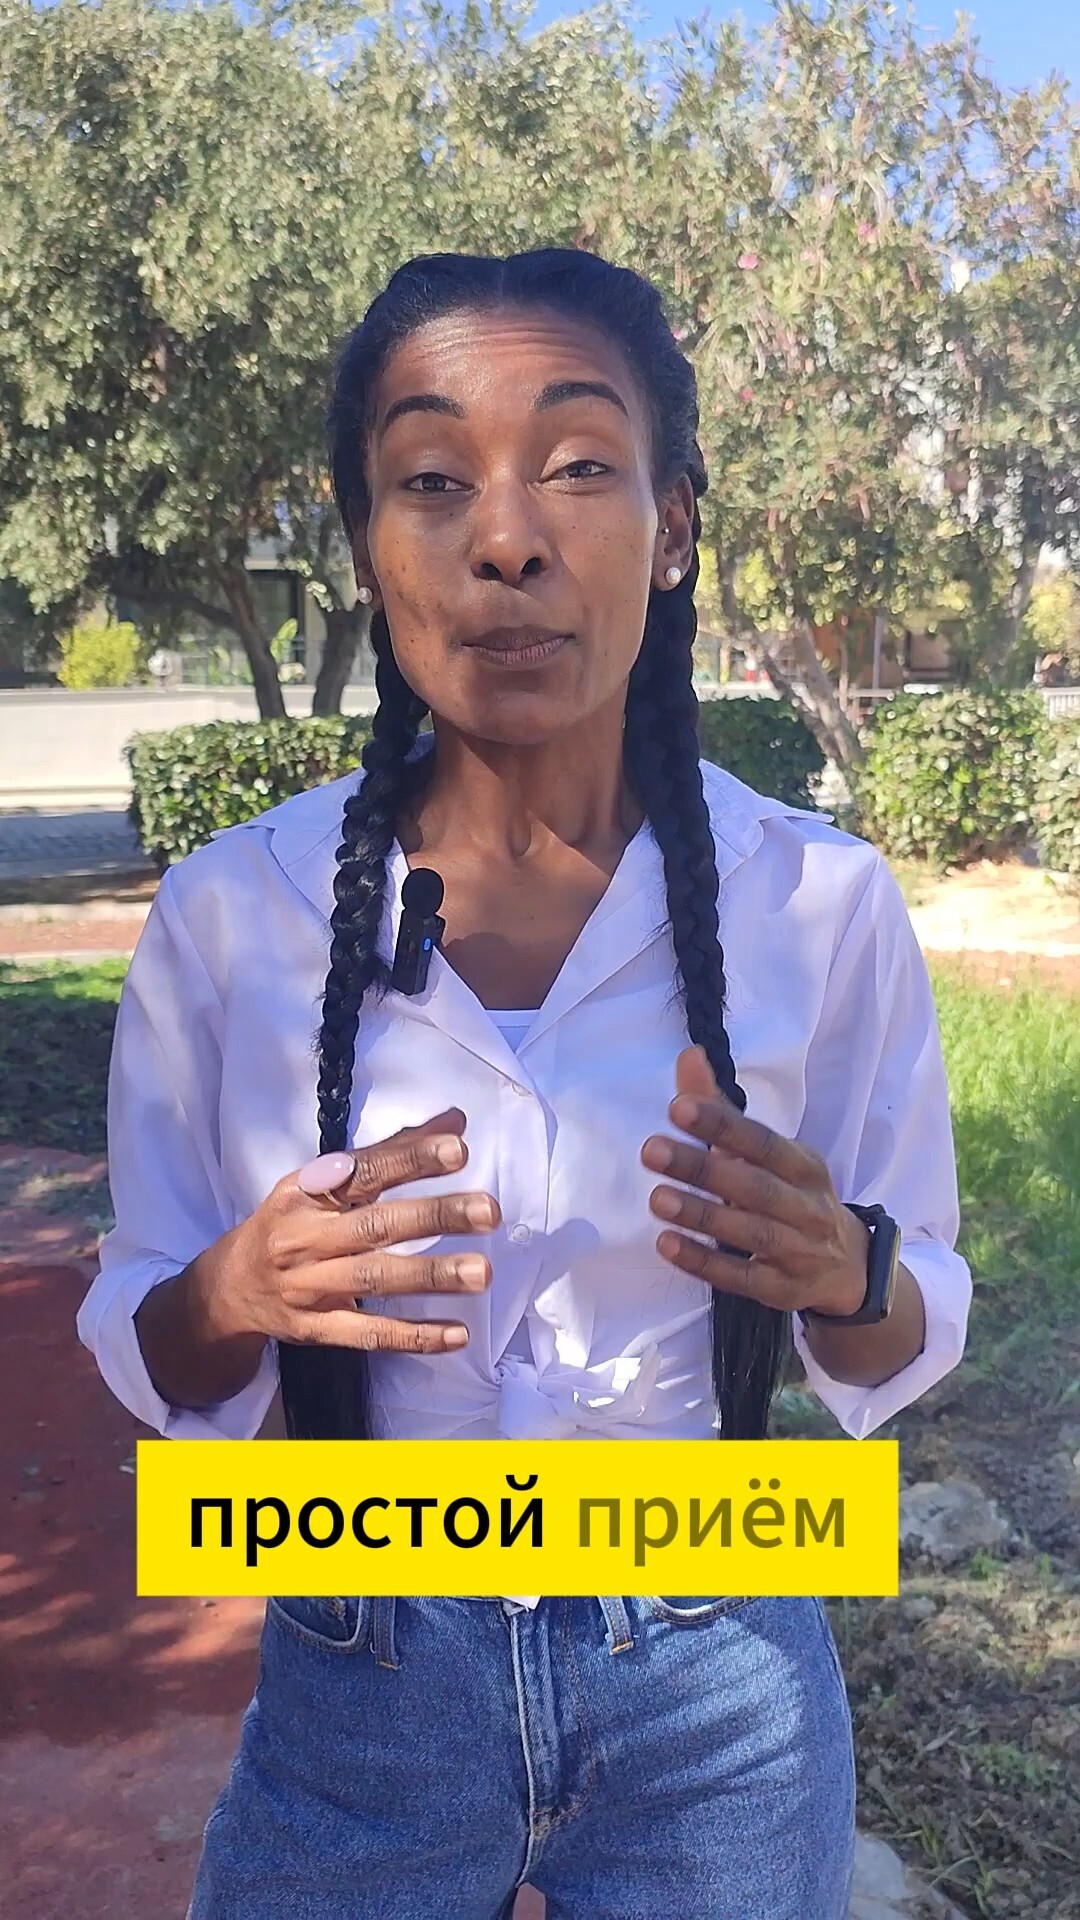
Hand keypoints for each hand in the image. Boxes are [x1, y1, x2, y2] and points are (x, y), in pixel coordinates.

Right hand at [188, 1108, 500, 1357]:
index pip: (364, 1171)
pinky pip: (368, 1335)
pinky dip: (414, 1336)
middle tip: (488, 1210)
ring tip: (482, 1272)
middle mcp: (306, 1237)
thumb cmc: (289, 1222)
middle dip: (434, 1216)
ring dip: (431, 1276)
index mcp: (307, 1191)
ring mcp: (310, 1286)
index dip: (410, 1159)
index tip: (458, 1148)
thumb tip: (456, 1121)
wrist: (227, 1289)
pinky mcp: (316, 1330)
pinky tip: (457, 1333)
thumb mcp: (322, 1180)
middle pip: (374, 1226)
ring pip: (375, 1280)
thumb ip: (391, 1152)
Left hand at [640, 1048, 868, 1318]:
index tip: (677, 1107)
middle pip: (755, 1186)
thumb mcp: (771, 1156)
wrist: (848, 1269)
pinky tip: (667, 1245)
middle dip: (702, 1166)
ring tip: (656, 1198)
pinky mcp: (782, 1290)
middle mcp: (808, 1207)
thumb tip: (689, 1055)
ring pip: (751, 1232)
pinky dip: (705, 1262)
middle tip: (651, 1150)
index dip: (722, 1124)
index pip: (763, 1142)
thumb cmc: (794, 1198)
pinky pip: (743, 1277)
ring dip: (703, 1215)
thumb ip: (723, 1110)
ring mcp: (799, 1252)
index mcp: (805, 1166)